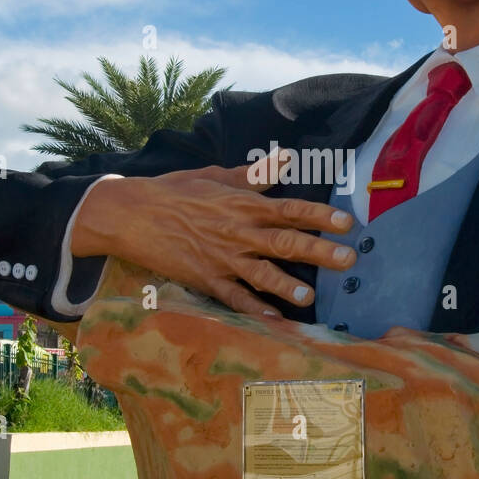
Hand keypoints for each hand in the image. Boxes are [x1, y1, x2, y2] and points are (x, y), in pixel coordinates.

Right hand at [71, 150, 357, 315]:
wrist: (130, 214)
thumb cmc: (174, 190)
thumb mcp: (215, 176)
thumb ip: (254, 174)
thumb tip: (286, 158)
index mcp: (243, 204)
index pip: (290, 209)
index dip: (320, 216)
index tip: (347, 223)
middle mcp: (238, 231)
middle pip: (285, 242)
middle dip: (319, 251)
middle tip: (348, 260)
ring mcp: (222, 257)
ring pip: (261, 273)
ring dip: (287, 286)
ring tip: (310, 297)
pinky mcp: (205, 279)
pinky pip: (234, 297)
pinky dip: (253, 309)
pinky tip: (274, 321)